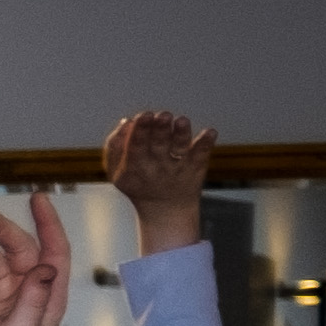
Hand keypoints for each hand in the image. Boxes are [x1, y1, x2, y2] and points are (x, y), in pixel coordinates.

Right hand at [102, 109, 216, 240]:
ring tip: (181, 121)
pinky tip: (211, 132)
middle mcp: (156, 167)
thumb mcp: (117, 172)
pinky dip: (205, 144)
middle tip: (163, 115)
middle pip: (158, 145)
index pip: (135, 146)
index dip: (140, 130)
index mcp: (134, 166)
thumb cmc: (138, 183)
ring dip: (181, 134)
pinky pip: (201, 155)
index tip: (144, 115)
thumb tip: (127, 121)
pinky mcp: (196, 167)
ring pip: (179, 148)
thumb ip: (115, 146)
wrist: (166, 210)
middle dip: (160, 129)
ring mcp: (178, 167)